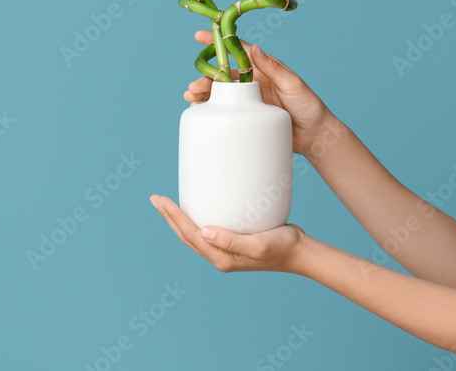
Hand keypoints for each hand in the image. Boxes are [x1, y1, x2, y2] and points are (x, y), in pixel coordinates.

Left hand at [150, 194, 306, 272]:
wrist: (300, 252)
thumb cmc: (283, 246)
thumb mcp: (258, 244)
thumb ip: (231, 240)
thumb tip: (203, 231)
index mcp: (221, 258)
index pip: (190, 234)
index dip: (173, 216)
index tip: (161, 200)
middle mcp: (219, 256)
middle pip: (185, 235)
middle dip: (168, 217)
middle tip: (155, 198)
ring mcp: (224, 251)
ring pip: (192, 235)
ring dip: (177, 219)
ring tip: (165, 204)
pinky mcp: (231, 243)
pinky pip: (204, 232)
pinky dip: (192, 221)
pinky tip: (191, 210)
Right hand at [183, 30, 332, 155]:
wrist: (315, 136)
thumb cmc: (309, 106)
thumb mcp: (292, 84)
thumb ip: (273, 67)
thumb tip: (256, 48)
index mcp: (262, 69)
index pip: (237, 51)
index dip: (218, 43)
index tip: (199, 35)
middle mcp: (251, 82)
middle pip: (221, 75)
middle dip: (204, 78)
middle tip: (193, 87)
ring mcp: (248, 100)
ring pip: (219, 93)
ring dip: (203, 94)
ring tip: (191, 99)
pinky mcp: (246, 117)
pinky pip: (224, 111)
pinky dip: (210, 110)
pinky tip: (199, 112)